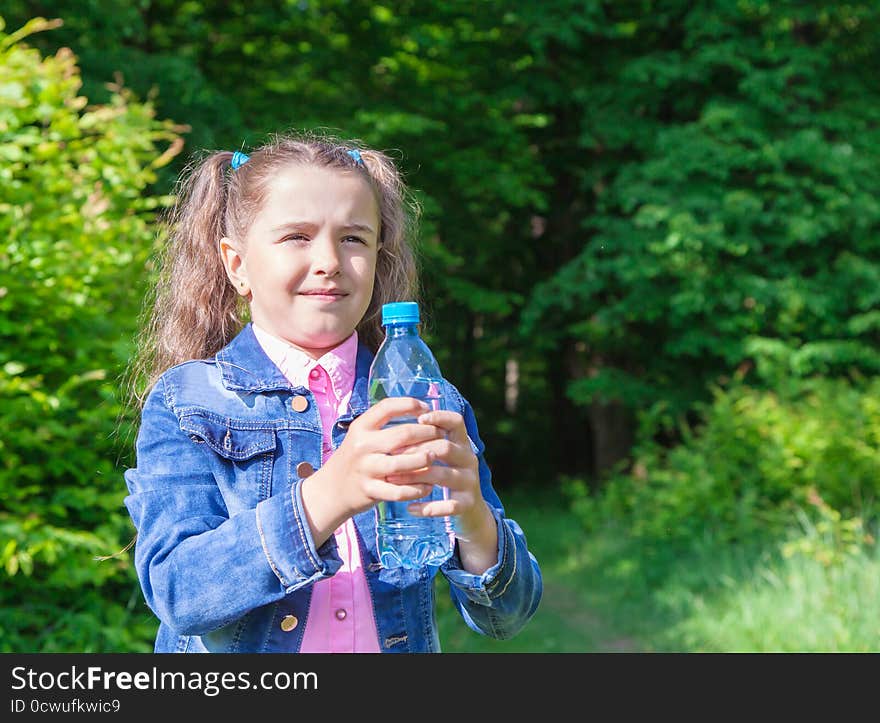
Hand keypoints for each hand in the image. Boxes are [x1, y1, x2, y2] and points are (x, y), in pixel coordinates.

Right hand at [300, 397, 446, 544]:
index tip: (427, 409)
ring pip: (401, 463)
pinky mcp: (369, 491)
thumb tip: (421, 412)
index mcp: (361, 427)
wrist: (332, 490)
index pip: (388, 407)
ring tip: (435, 457)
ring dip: (423, 460)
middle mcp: (362, 445)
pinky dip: (416, 489)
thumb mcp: (362, 436)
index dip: (411, 405)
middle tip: (442, 435)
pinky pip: (398, 491)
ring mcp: (365, 469)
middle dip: (427, 433)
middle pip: (402, 434)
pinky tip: (428, 486)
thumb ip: (385, 426)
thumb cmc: (357, 458)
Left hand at [387, 409, 498, 573]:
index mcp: (462, 443)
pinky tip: (410, 508)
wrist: (470, 511)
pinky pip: (448, 505)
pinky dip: (428, 507)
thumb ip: (429, 440)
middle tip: (392, 455)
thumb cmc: (447, 475)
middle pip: (445, 447)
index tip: (419, 419)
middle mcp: (469, 459)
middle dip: (416, 450)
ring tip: (392, 479)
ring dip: (415, 476)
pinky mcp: (468, 503)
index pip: (457, 422)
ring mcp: (470, 481)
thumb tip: (399, 424)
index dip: (440, 417)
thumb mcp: (445, 455)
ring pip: (443, 475)